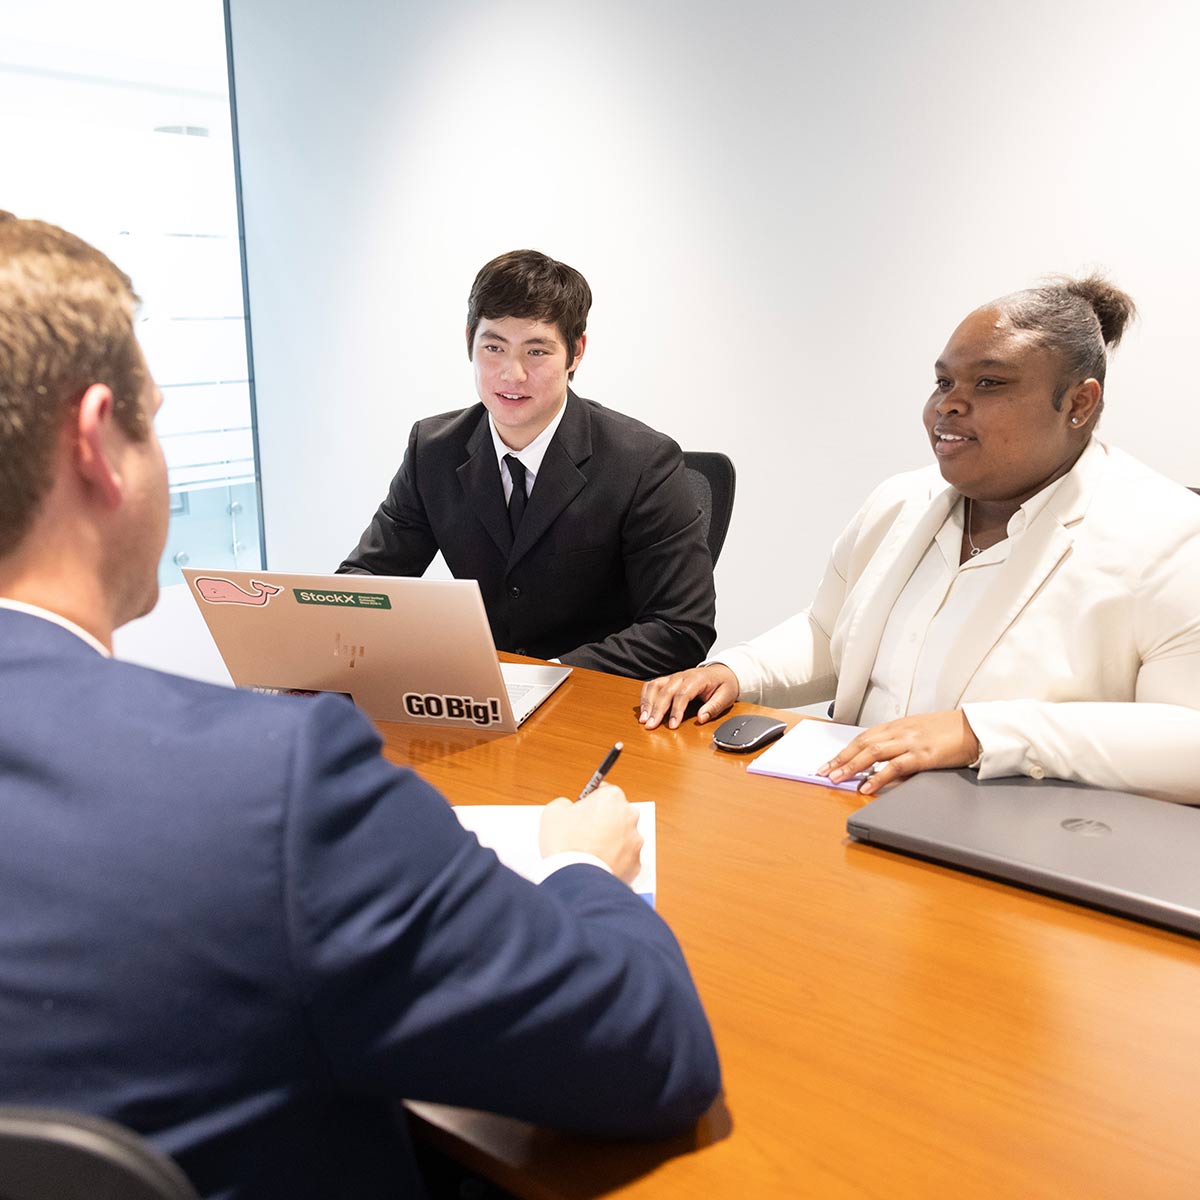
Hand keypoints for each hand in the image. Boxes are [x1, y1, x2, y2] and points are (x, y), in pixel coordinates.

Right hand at [539, 784, 642, 883]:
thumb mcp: (552, 812)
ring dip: (610, 842)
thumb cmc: (565, 844)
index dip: (590, 802)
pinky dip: (614, 861)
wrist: (575, 879)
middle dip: (603, 821)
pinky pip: (625, 859)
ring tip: (589, 852)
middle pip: (616, 814)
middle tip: (583, 833)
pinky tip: (597, 865)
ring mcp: (635, 841)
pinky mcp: (635, 864)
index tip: (582, 811)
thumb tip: (567, 807)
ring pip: (622, 837)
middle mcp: (629, 816)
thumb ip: (564, 803)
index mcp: (612, 798)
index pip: (603, 791)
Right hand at [638, 664, 738, 730]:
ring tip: (643, 720)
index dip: (676, 711)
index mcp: (697, 679)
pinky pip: (652, 685)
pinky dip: (645, 697)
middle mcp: (682, 676)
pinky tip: (643, 710)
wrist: (721, 672)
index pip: (683, 694)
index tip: (672, 725)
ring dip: (647, 703)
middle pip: (665, 691)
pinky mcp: (667, 681)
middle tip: (651, 726)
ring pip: (655, 686)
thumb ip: (714, 707)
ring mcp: (673, 677)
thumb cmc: (723, 685)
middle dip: (656, 710)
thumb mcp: (726, 696)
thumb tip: (701, 718)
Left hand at [818, 710, 980, 795]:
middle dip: (840, 759)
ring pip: (872, 753)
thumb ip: (898, 743)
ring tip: (837, 779)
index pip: (862, 737)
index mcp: (897, 725)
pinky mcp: (923, 755)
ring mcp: (910, 742)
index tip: (828, 762)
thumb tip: (880, 762)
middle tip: (823, 772)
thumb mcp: (918, 732)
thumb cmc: (948, 731)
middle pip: (862, 744)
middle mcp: (899, 731)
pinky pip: (895, 767)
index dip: (843, 750)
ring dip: (851, 767)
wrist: (975, 728)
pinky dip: (878, 777)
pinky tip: (867, 787)